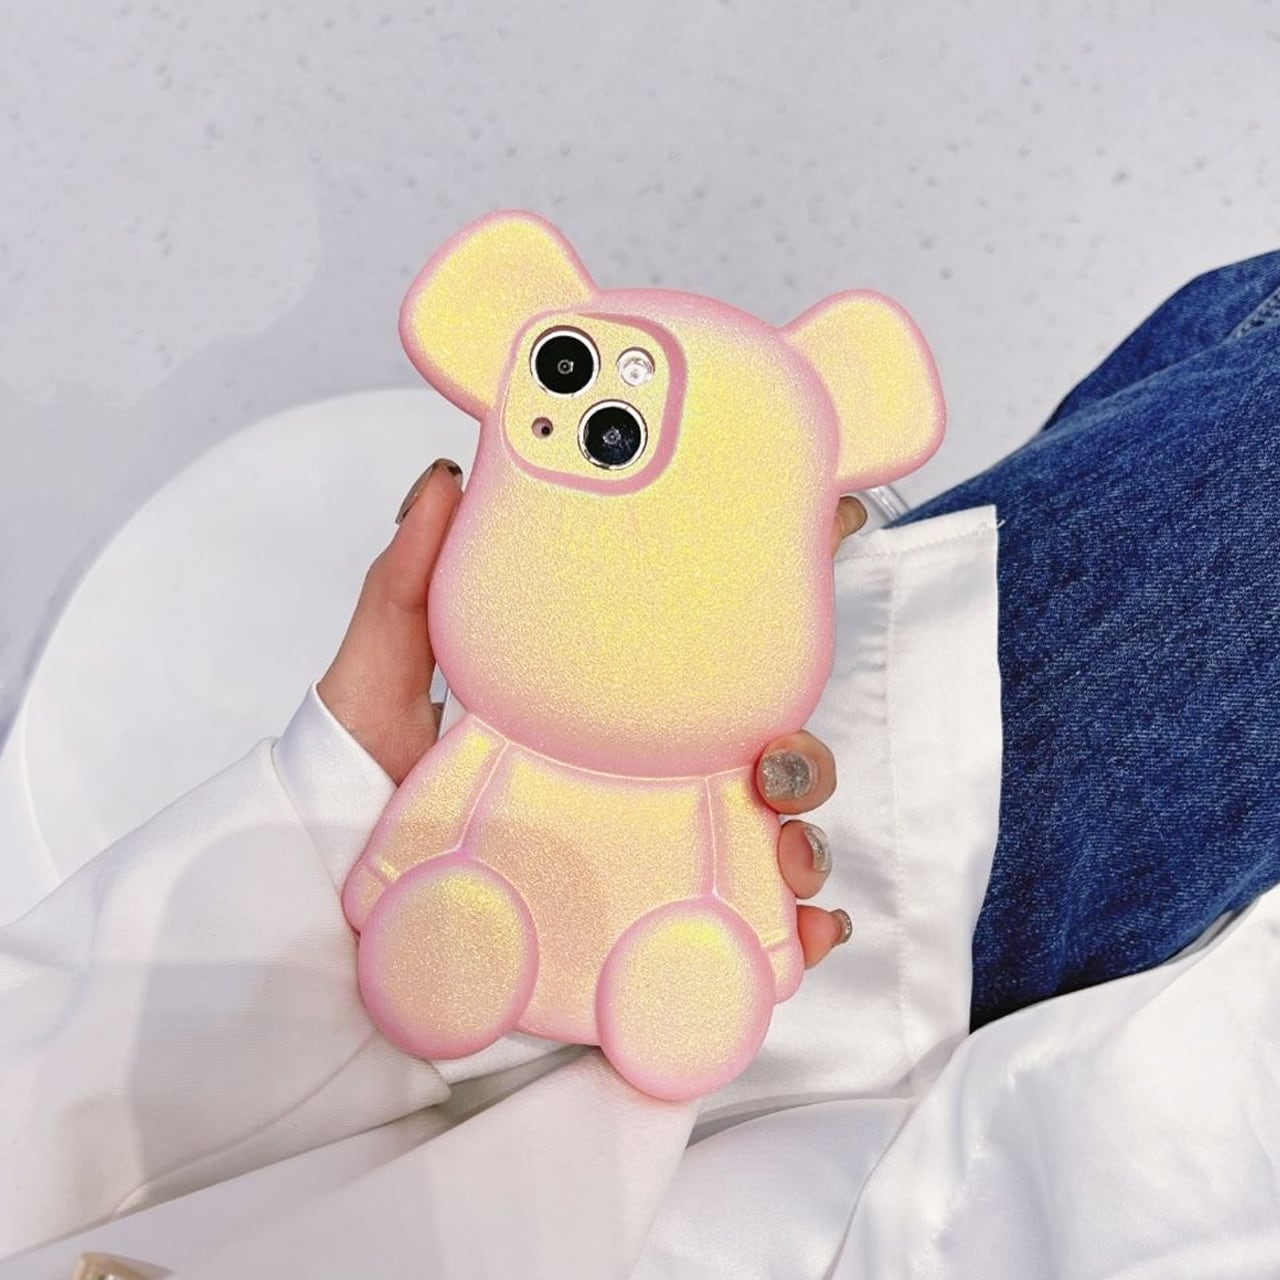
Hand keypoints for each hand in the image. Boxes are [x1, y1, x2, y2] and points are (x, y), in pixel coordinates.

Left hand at [318, 465, 863, 966]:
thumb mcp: (382, 671)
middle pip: (759, 755)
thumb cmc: (361, 781)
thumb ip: (408, 580)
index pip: (705, 653)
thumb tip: (443, 479)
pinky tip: (805, 931)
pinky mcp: (643, 928)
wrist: (333, 902)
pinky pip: (740, 931)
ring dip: (804, 838)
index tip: (826, 553)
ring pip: (765, 841)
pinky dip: (794, 931)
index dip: (776, 604)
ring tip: (786, 847)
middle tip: (777, 759)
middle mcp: (638, 777)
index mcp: (600, 706)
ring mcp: (645, 854)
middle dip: (801, 752)